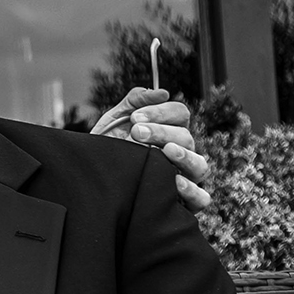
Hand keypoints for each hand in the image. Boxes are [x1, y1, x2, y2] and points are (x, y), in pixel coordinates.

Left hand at [91, 87, 211, 212]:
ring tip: (165, 151)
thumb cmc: (108, 148)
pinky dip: (192, 190)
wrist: (91, 180)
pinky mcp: (181, 202)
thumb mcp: (115, 121)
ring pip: (201, 165)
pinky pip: (201, 197)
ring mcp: (183, 176)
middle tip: (136, 132)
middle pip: (187, 137)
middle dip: (162, 131)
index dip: (161, 112)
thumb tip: (160, 91)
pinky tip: (175, 182)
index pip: (180, 114)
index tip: (135, 117)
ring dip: (184, 156)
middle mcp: (180, 152)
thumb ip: (134, 102)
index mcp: (169, 130)